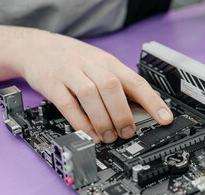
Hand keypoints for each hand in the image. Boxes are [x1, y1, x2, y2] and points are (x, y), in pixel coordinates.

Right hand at [13, 29, 172, 142]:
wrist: (39, 47)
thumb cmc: (76, 60)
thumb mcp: (102, 64)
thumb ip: (122, 83)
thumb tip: (149, 102)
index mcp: (108, 62)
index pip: (135, 80)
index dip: (152, 100)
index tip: (165, 118)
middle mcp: (91, 65)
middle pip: (112, 87)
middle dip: (123, 113)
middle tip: (127, 132)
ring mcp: (70, 72)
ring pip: (90, 95)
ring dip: (103, 120)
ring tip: (109, 137)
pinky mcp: (51, 83)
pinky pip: (67, 103)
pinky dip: (80, 121)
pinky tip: (89, 134)